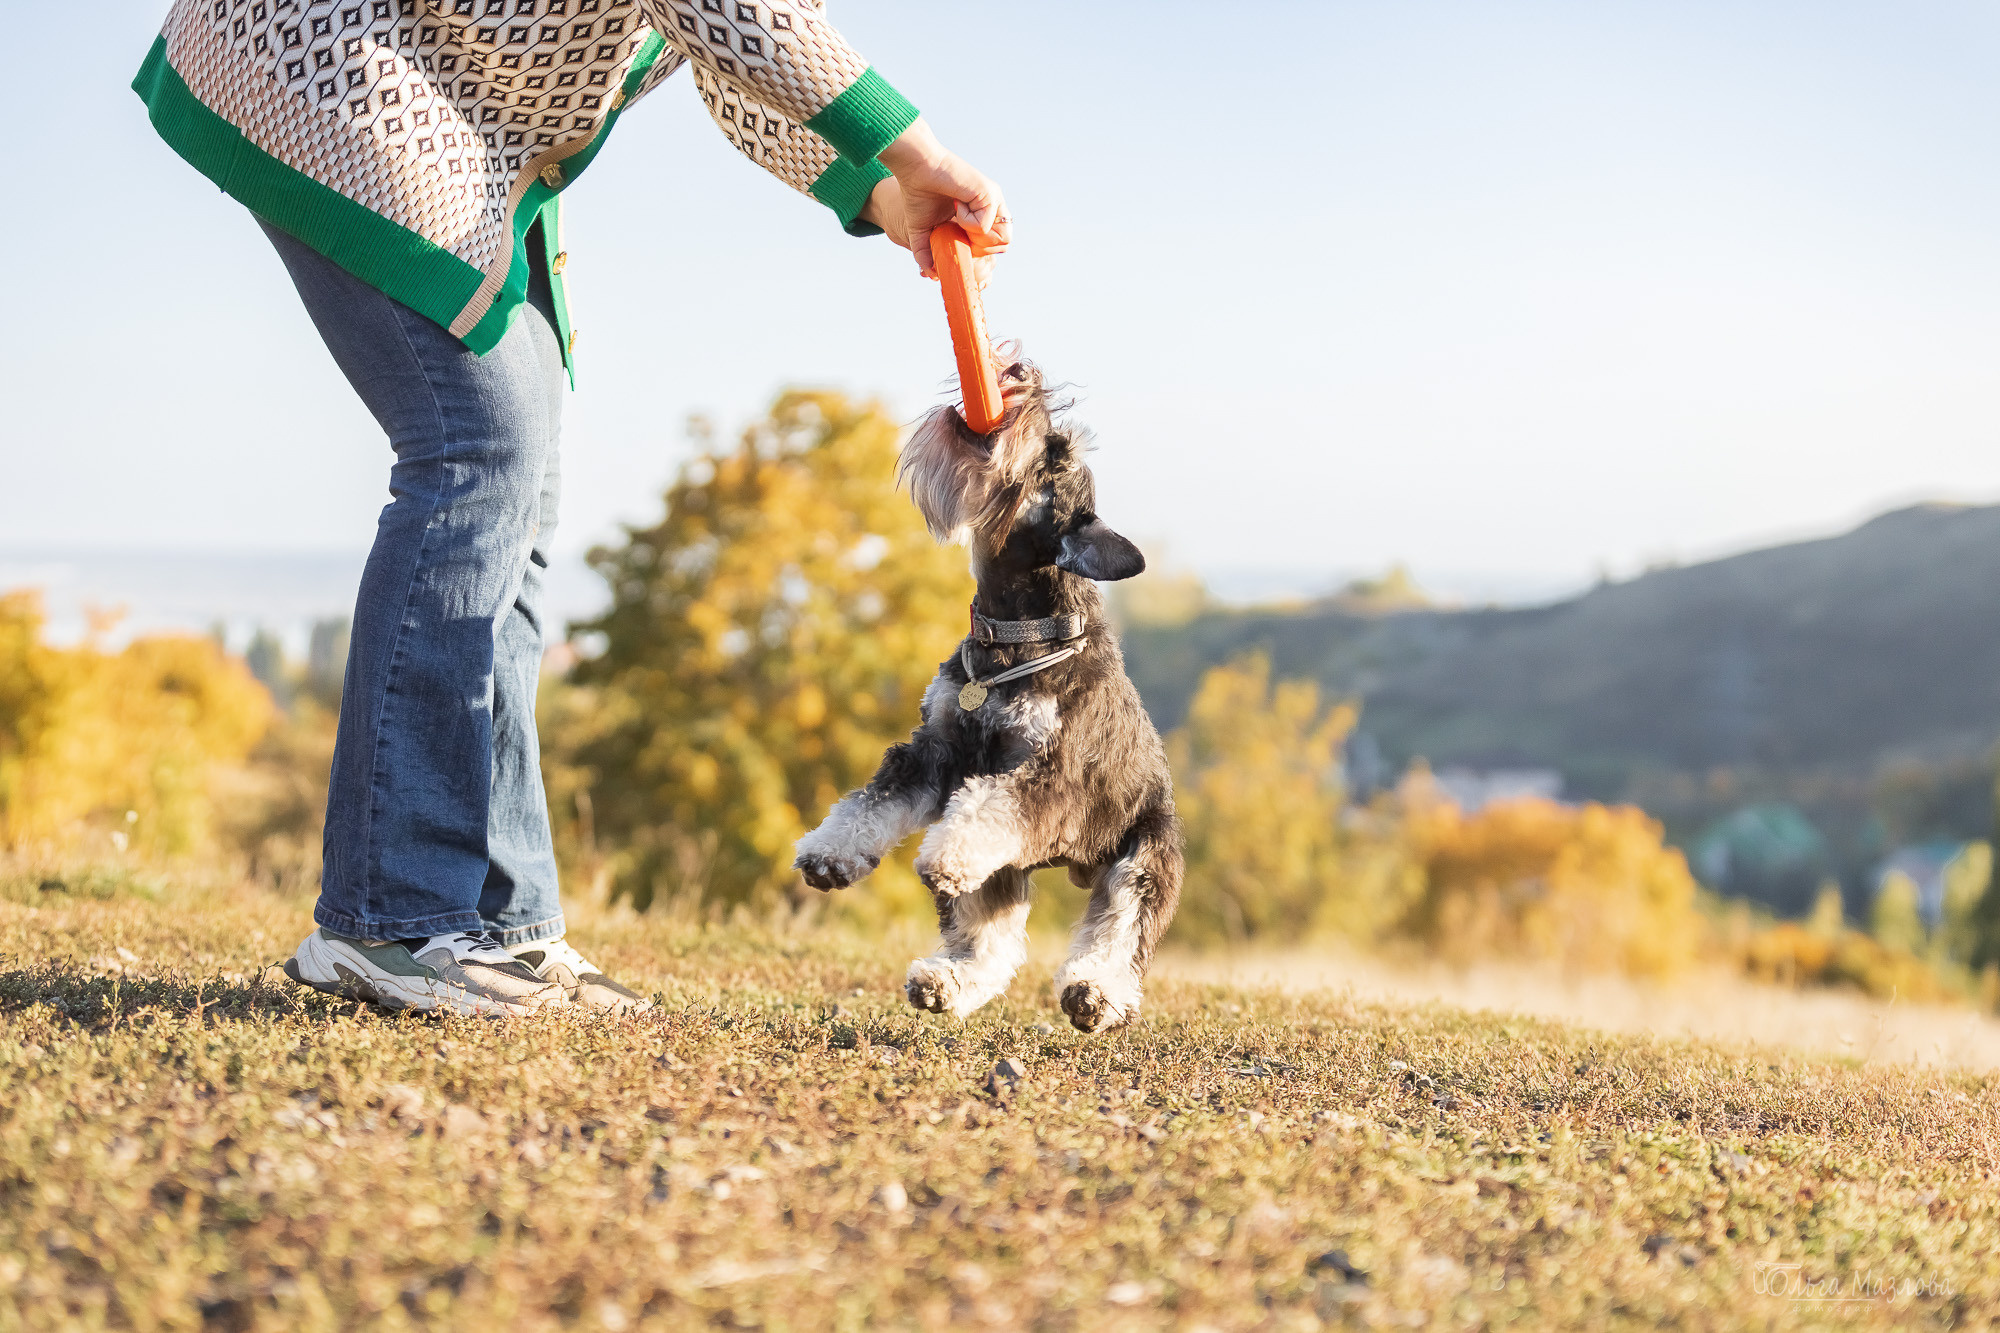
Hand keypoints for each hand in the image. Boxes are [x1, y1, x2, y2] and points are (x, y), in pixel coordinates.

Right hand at [871, 119, 1010, 284]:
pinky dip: (966, 222)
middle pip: (1004, 245)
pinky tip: (956, 205)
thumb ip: (929, 253)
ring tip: (958, 221)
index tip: (956, 246)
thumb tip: (932, 274)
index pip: (995, 246)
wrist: (916, 169)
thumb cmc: (919, 194)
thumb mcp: (924, 232)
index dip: (978, 255)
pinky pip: (985, 226)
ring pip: (1003, 238)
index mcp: (983, 215)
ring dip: (977, 238)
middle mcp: (993, 207)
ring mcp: (994, 199)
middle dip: (979, 250)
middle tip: (957, 233)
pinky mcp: (990, 193)